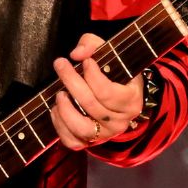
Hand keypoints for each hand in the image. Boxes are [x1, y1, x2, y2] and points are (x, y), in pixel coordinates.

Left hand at [49, 33, 143, 149]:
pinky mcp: (91, 142)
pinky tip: (56, 110)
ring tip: (59, 93)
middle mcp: (121, 121)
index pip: (107, 92)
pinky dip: (60, 127)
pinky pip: (73, 141)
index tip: (85, 62)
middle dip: (72, 82)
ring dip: (65, 109)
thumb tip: (76, 54)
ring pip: (82, 128)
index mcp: (131, 100)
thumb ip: (92, 45)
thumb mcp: (110, 53)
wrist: (121, 95)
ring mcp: (106, 135)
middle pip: (91, 105)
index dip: (92, 76)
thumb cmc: (114, 72)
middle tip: (60, 64)